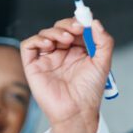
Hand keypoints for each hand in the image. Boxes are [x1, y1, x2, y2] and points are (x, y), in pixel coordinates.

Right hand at [21, 17, 112, 132]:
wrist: (77, 110)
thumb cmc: (89, 91)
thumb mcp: (103, 63)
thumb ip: (104, 41)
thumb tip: (96, 23)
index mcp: (77, 51)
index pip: (74, 29)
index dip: (78, 22)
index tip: (85, 22)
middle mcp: (61, 53)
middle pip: (59, 28)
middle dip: (67, 24)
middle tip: (76, 29)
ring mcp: (47, 58)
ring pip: (44, 34)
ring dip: (54, 31)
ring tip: (66, 39)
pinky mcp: (33, 65)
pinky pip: (28, 45)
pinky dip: (36, 39)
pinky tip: (49, 44)